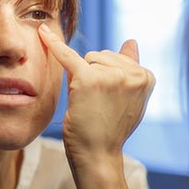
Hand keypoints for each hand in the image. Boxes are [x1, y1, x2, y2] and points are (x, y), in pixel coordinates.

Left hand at [38, 23, 154, 167]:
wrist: (99, 155)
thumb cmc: (111, 127)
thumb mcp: (129, 97)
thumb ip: (129, 67)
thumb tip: (131, 41)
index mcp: (147, 75)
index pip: (117, 60)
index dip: (107, 78)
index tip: (108, 102)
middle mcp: (133, 73)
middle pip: (102, 57)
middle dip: (94, 74)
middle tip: (98, 104)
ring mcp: (112, 75)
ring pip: (87, 60)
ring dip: (82, 78)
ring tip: (89, 103)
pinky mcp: (88, 79)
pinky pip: (68, 56)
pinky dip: (53, 44)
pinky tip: (41, 32)